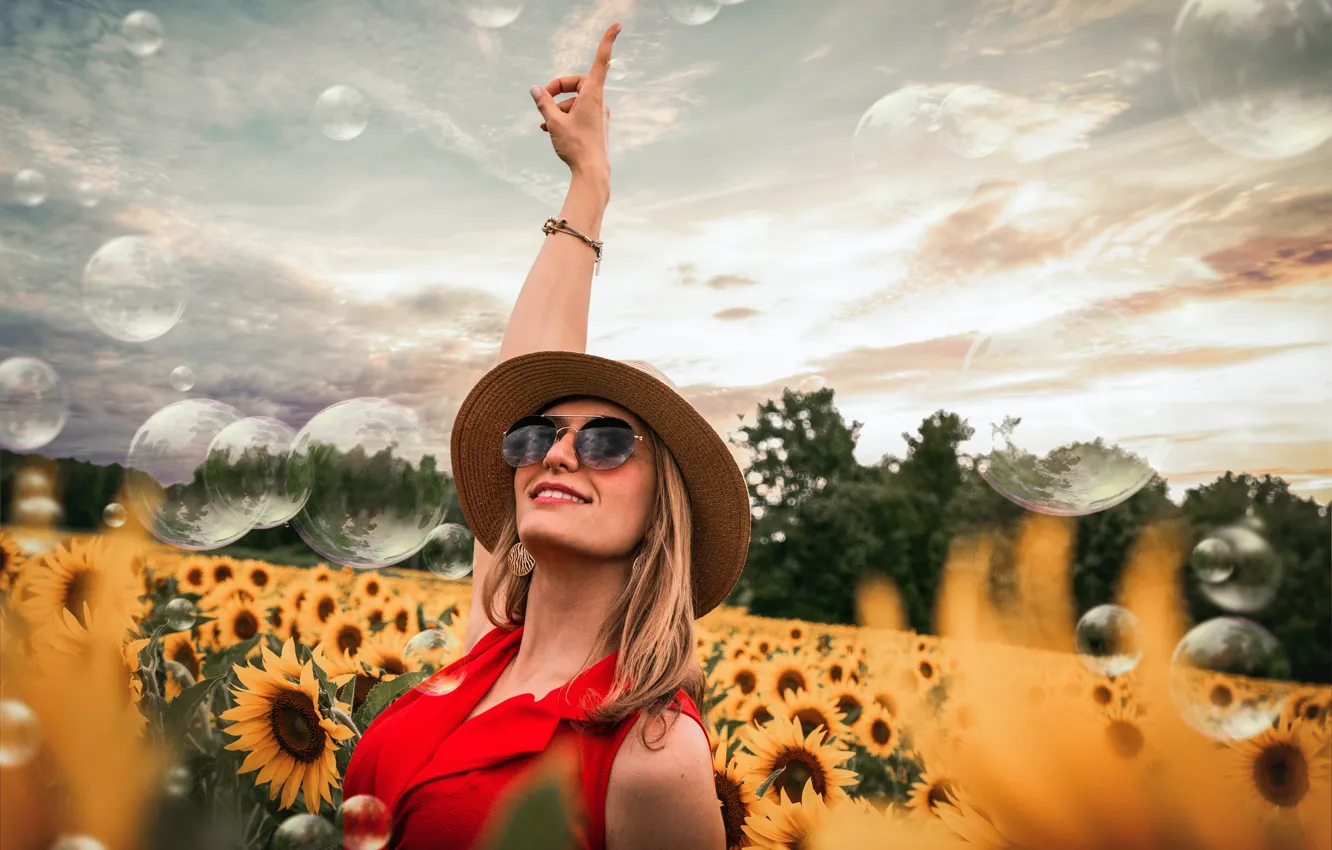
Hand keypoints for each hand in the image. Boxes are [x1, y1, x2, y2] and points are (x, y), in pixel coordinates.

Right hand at [529, 22, 618, 177]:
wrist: (593, 173)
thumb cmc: (576, 147)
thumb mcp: (554, 122)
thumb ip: (544, 103)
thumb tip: (535, 89)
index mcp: (593, 95)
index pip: (601, 61)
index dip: (608, 42)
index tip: (617, 25)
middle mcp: (599, 102)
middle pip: (578, 83)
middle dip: (559, 89)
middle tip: (543, 98)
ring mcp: (599, 114)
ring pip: (576, 101)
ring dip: (558, 107)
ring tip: (544, 122)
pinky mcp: (597, 126)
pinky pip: (579, 113)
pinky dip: (565, 116)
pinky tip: (549, 128)